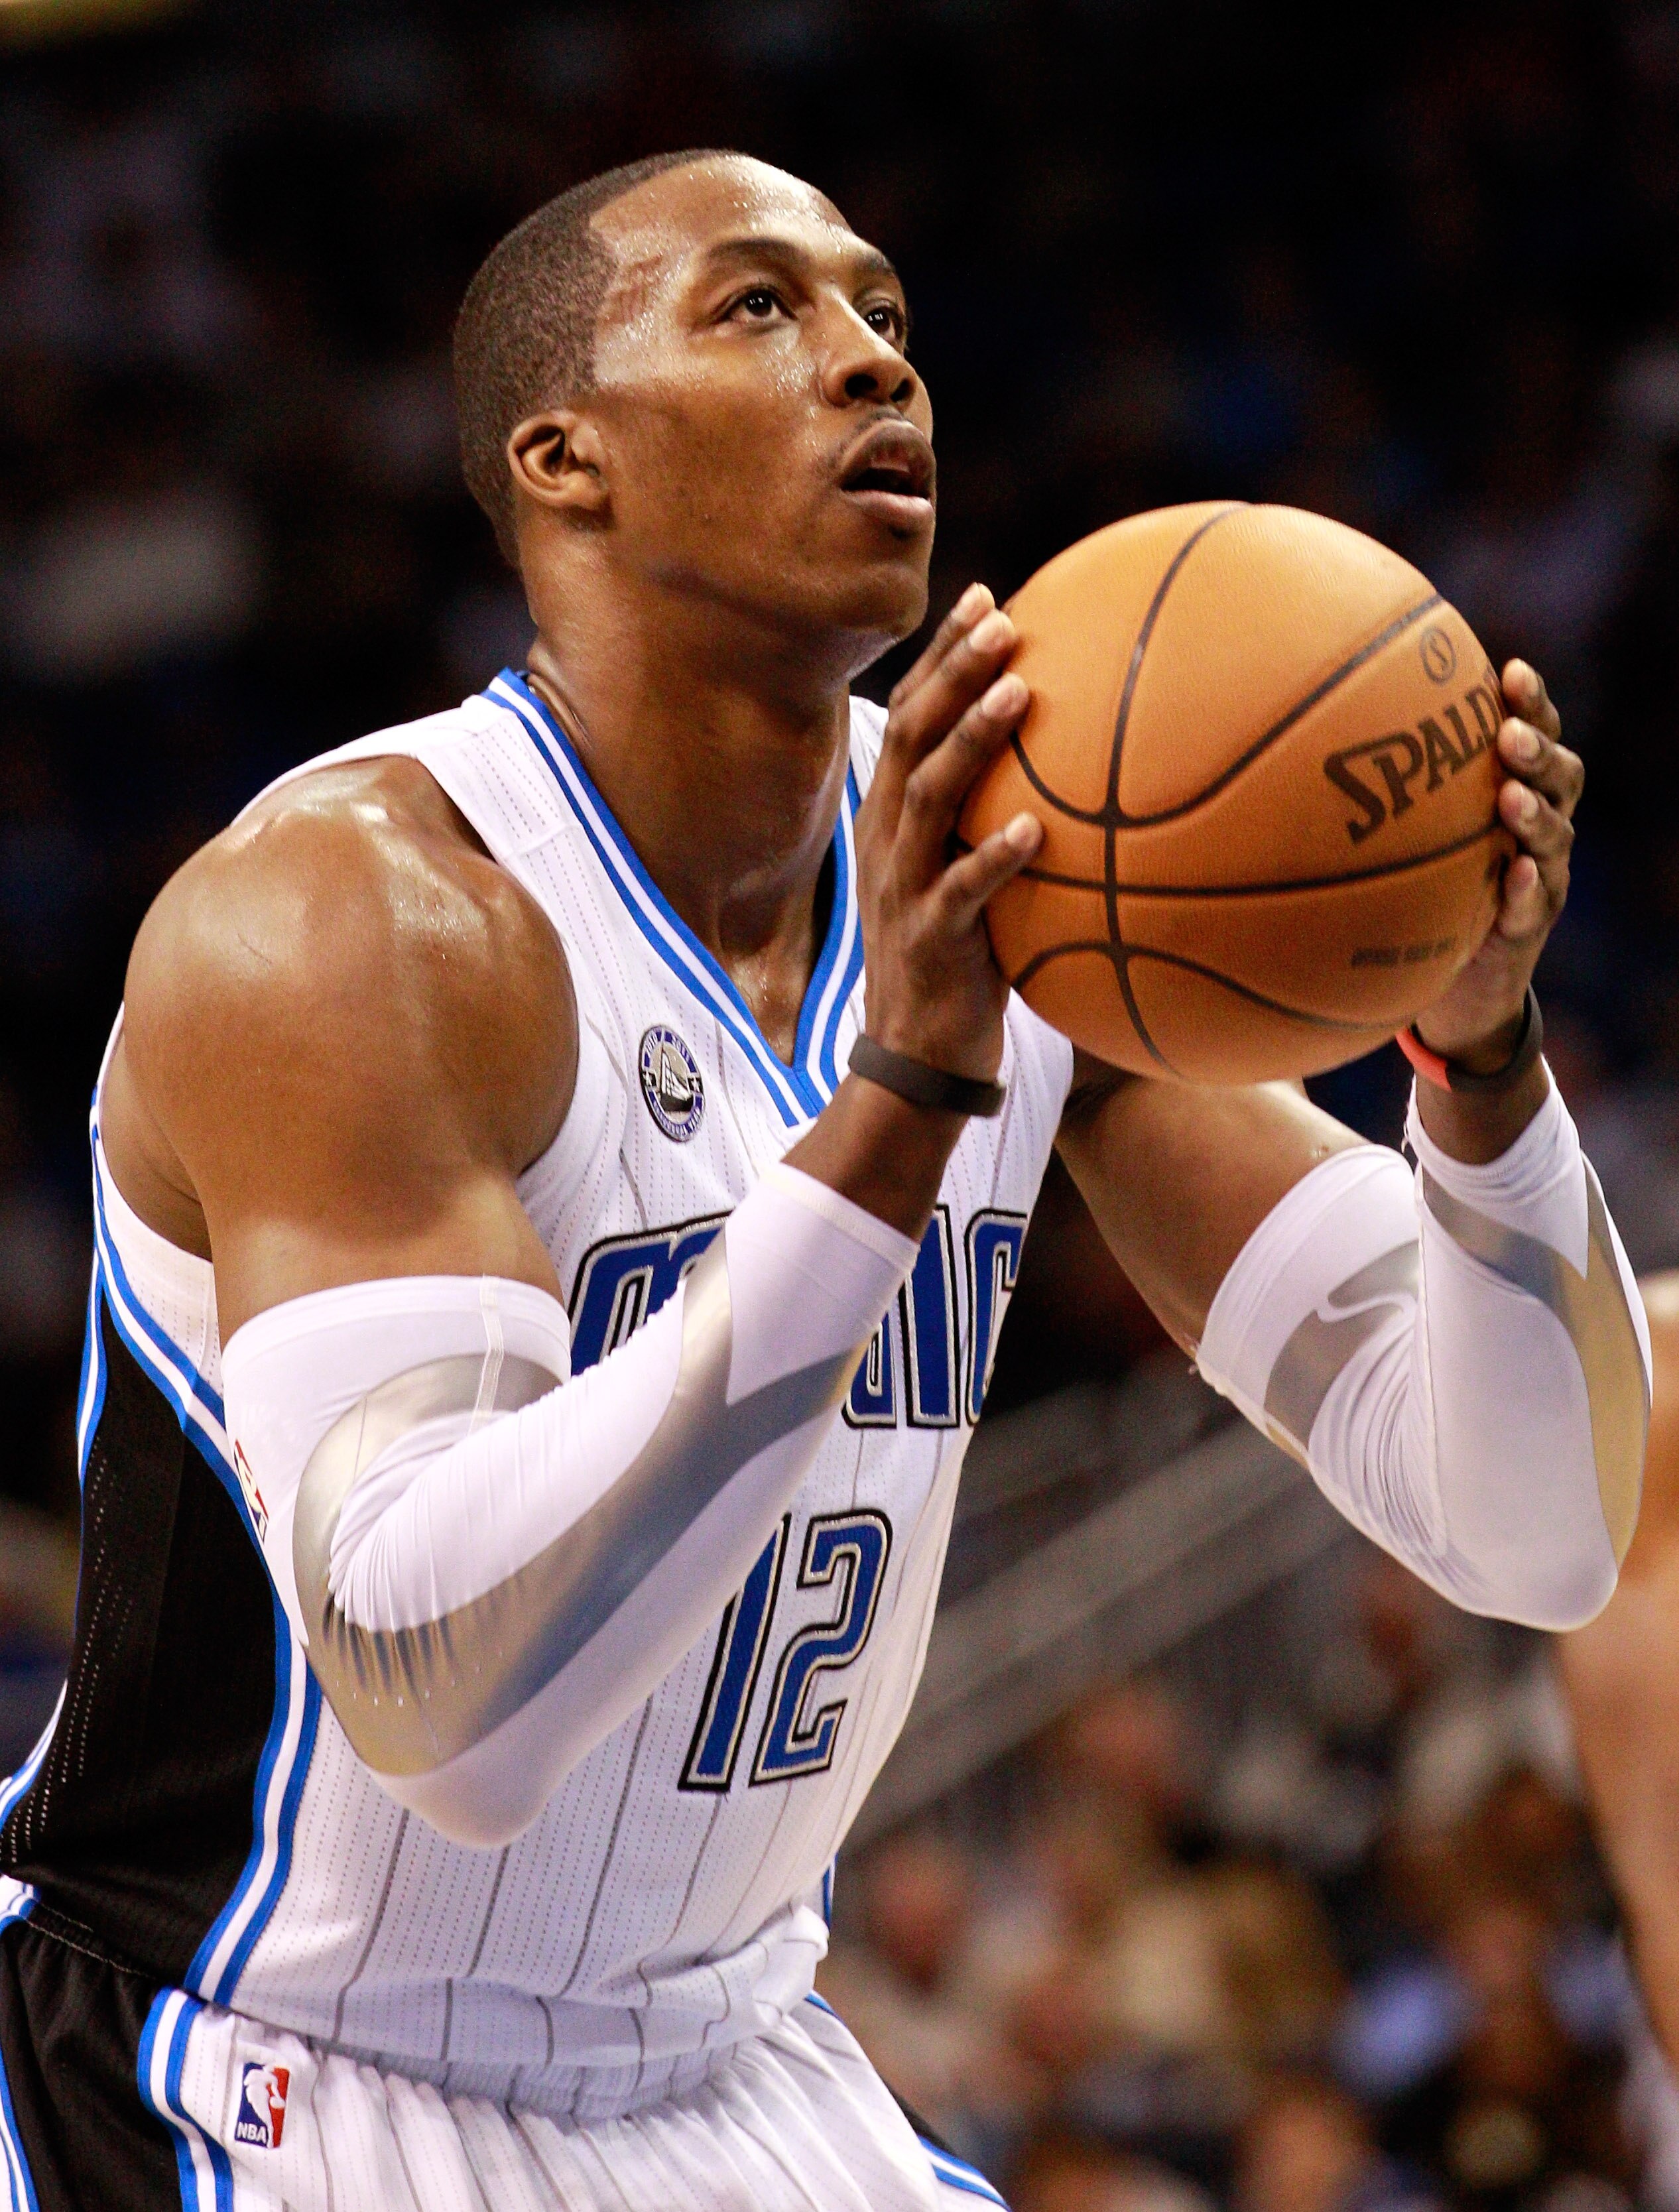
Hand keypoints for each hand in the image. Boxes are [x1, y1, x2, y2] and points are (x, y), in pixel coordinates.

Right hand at [854, 582, 1041, 1081]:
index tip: (984, 597)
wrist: (918, 1054)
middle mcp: (889, 840)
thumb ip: (998, 818)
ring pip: (928, 798)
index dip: (942, 656)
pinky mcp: (929, 939)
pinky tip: (1035, 832)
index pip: (910, 715)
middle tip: (1004, 621)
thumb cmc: (960, 958)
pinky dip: (995, 859)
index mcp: (894, 816)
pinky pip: (962, 893)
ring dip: (972, 741)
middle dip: (953, 673)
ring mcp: (903, 887)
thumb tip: (1074, 771)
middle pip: (912, 735)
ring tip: (1019, 693)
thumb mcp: (969, 876)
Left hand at [1412, 659, 1582, 1069]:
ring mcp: (1544, 873)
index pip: (1537, 734)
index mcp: (1516, 788)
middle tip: (1509, 736)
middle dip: (1538, 750)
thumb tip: (1312, 736)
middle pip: (1561, 774)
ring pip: (1557, 834)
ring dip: (1537, 813)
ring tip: (1512, 797)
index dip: (1532, 702)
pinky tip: (1518, 871)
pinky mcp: (1531, 922)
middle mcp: (1540, 825)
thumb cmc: (1430, 890)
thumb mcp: (1413, 836)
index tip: (1509, 671)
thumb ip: (1392, 791)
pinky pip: (1537, 901)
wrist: (1458, 984)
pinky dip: (1530, 885)